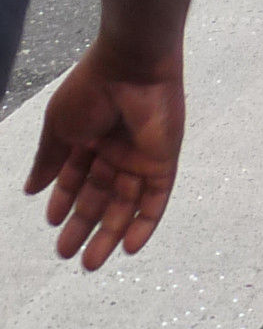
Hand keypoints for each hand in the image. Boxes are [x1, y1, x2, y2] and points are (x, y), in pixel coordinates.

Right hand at [24, 45, 184, 268]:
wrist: (132, 66)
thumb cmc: (92, 89)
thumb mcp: (60, 125)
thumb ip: (48, 159)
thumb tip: (32, 189)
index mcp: (91, 135)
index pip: (77, 175)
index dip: (64, 199)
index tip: (52, 221)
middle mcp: (117, 148)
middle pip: (100, 195)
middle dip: (83, 224)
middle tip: (66, 253)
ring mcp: (141, 155)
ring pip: (126, 203)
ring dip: (109, 234)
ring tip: (90, 262)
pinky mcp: (164, 160)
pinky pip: (156, 198)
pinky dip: (144, 223)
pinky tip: (127, 247)